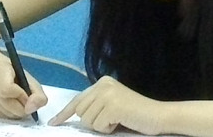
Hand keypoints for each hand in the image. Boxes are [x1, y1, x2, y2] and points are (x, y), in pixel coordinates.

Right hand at [0, 50, 47, 119]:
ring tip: (17, 100)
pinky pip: (0, 116)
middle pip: (8, 105)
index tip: (27, 95)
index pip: (7, 89)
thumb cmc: (12, 71)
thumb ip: (37, 93)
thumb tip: (31, 109)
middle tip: (25, 100)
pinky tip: (8, 103)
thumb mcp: (28, 77)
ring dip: (15, 112)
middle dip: (21, 107)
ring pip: (5, 114)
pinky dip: (8, 113)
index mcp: (1, 68)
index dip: (21, 96)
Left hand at [49, 76, 164, 134]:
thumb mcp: (112, 105)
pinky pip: (99, 126)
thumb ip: (96, 105)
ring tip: (118, 120)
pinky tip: (121, 121)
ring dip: (102, 127)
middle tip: (112, 120)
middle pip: (81, 112)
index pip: (78, 100)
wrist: (159, 116)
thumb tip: (75, 115)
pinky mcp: (112, 105)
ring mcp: (107, 94)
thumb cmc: (135, 115)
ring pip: (88, 120)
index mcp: (101, 83)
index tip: (53, 123)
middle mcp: (102, 85)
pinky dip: (108, 129)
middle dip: (93, 122)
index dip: (64, 113)